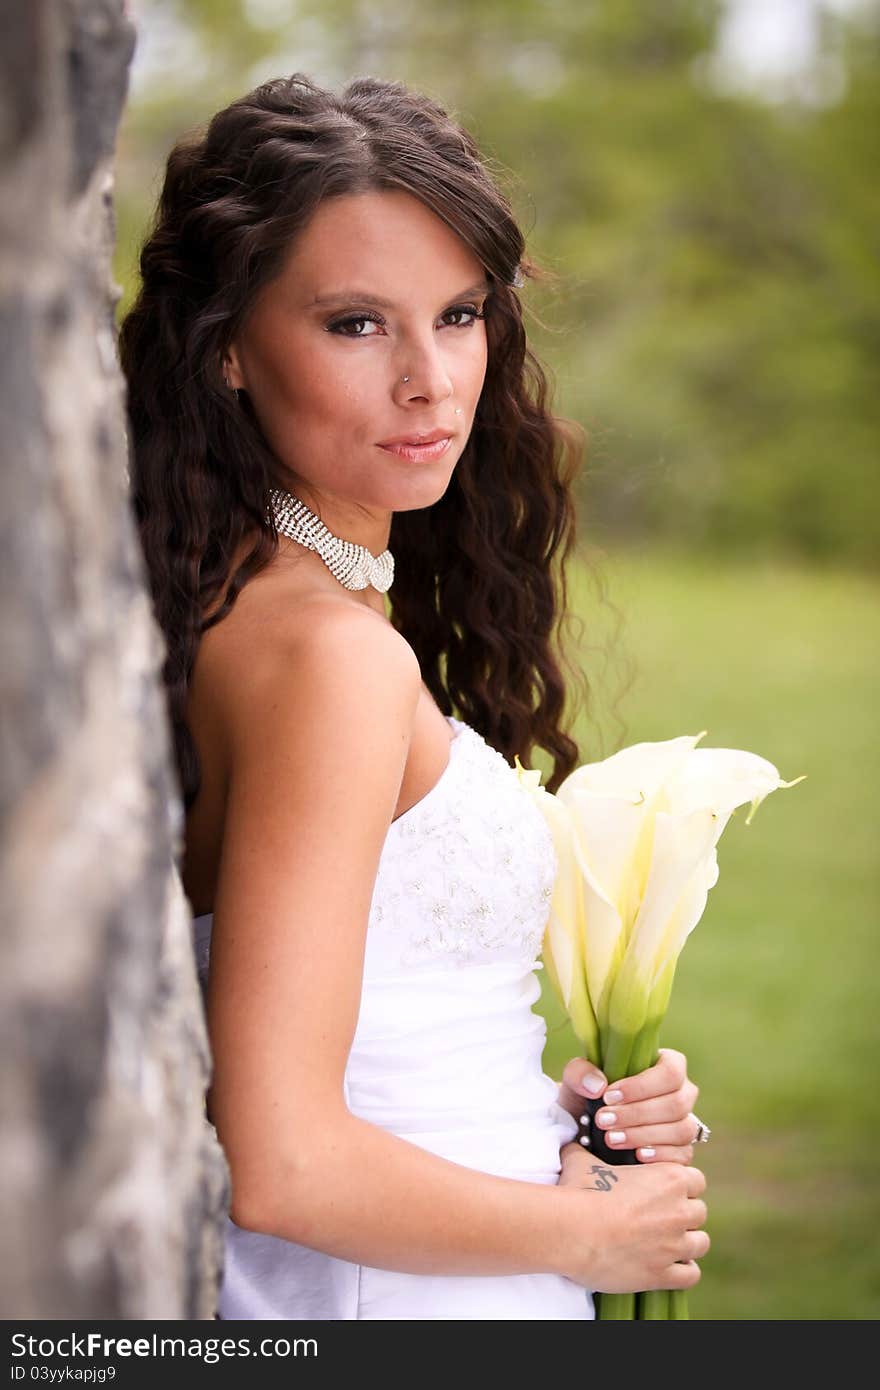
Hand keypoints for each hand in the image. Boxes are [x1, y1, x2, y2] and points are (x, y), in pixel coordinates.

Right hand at [554, 1139, 708, 1292]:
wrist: (571, 1231)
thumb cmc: (579, 1193)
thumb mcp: (582, 1162)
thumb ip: (585, 1150)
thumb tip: (574, 1143)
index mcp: (668, 1178)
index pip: (696, 1180)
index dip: (682, 1186)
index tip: (664, 1192)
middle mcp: (678, 1210)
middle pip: (699, 1212)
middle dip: (683, 1215)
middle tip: (660, 1218)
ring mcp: (673, 1245)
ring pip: (700, 1243)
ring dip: (686, 1243)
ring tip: (666, 1244)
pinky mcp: (663, 1274)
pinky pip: (691, 1276)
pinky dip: (682, 1272)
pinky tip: (668, 1267)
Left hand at [556, 1047, 700, 1164]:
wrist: (585, 1129)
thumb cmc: (588, 1097)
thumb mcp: (577, 1080)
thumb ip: (580, 1073)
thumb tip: (598, 1086)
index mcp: (666, 1065)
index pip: (671, 1071)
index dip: (642, 1085)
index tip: (609, 1096)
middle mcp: (682, 1093)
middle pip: (677, 1103)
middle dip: (637, 1113)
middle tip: (602, 1120)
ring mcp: (685, 1123)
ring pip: (681, 1130)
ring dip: (643, 1135)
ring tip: (611, 1139)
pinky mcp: (682, 1151)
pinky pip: (682, 1155)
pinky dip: (660, 1156)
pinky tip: (637, 1156)